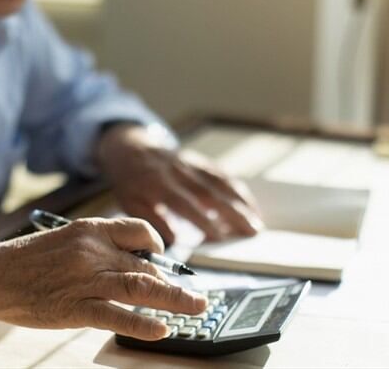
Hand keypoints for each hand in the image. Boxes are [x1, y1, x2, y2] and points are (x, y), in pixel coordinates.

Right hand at [0, 217, 206, 339]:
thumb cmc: (26, 260)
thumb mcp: (66, 239)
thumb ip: (98, 247)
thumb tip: (132, 261)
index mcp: (90, 230)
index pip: (140, 231)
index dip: (159, 246)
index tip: (165, 259)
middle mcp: (93, 252)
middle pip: (147, 265)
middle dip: (173, 282)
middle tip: (195, 296)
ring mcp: (86, 280)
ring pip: (142, 287)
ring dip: (176, 299)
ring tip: (197, 308)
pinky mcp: (75, 309)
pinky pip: (116, 317)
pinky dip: (143, 324)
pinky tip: (161, 330)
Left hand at [96, 124, 262, 244]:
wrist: (131, 147)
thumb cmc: (131, 181)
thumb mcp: (131, 202)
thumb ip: (152, 220)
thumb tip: (173, 242)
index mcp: (158, 184)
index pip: (184, 203)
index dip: (202, 220)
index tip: (219, 238)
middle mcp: (178, 172)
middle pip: (210, 192)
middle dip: (233, 212)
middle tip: (252, 232)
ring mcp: (192, 165)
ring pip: (220, 183)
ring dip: (241, 202)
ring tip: (257, 223)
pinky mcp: (200, 162)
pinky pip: (222, 176)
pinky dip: (238, 191)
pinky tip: (250, 206)